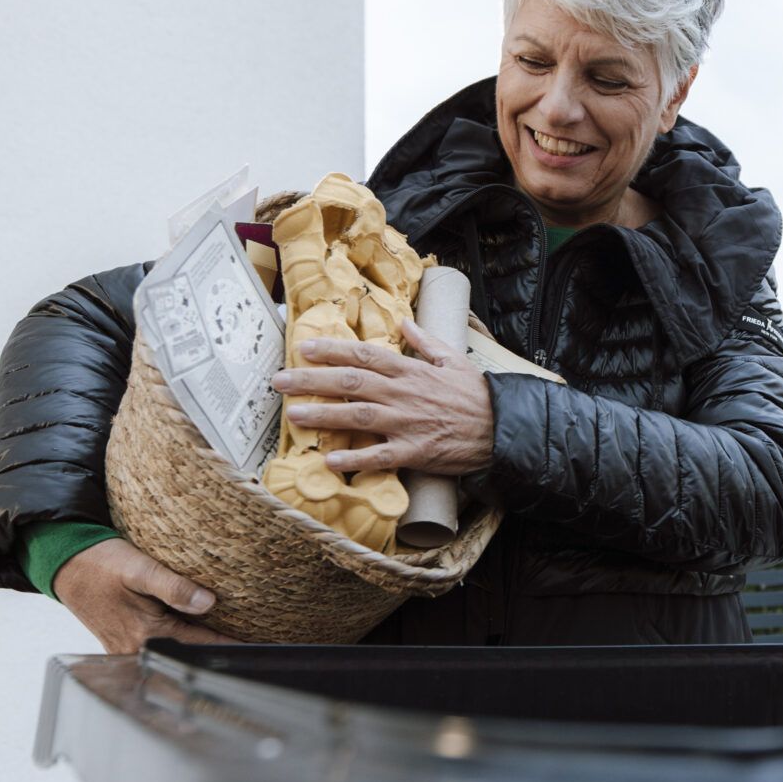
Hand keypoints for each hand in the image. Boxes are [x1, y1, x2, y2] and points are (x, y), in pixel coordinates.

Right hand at [54, 538, 234, 653]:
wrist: (65, 564)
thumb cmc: (101, 562)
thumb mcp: (139, 568)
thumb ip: (173, 587)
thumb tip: (208, 604)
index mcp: (146, 635)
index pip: (202, 645)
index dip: (232, 646)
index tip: (258, 650)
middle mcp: (137, 650)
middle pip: (189, 655)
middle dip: (217, 653)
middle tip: (252, 650)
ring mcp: (129, 651)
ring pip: (175, 655)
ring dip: (199, 651)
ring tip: (231, 645)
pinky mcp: (124, 645)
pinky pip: (161, 649)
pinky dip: (181, 645)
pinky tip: (199, 637)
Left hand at [271, 318, 494, 475]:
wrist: (503, 428)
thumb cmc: (478, 395)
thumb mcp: (454, 358)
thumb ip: (424, 341)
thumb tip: (403, 321)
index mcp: (410, 371)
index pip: (363, 356)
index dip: (331, 351)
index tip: (304, 348)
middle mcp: (403, 394)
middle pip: (350, 384)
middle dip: (311, 381)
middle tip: (279, 380)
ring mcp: (407, 423)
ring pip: (357, 416)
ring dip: (323, 416)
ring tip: (293, 415)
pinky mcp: (415, 452)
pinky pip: (379, 456)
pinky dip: (354, 459)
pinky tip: (330, 461)